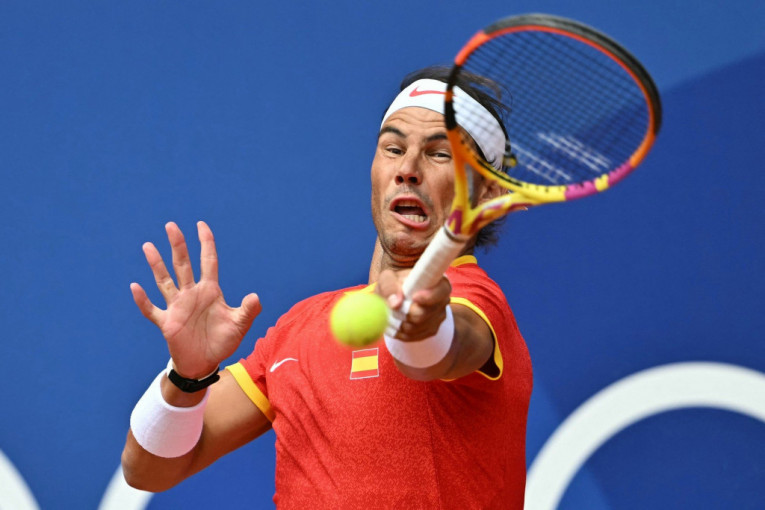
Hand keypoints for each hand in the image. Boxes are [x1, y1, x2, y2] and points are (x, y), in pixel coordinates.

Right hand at [130, 221, 260, 378]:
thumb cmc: (222, 341)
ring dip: (157, 265)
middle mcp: (191, 294)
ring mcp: (177, 307)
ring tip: (148, 246)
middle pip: (183, 265)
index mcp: (210, 291)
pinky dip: (143, 300)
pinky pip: (152, 310)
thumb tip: (255, 296)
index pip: (208, 261)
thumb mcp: (240, 325)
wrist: (205, 363)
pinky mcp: (167, 322)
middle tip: (171, 225)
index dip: (206, 243)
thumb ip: (248, 310)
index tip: (201, 225)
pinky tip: (135, 287)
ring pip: (164, 281)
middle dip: (178, 245)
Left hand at [376, 269, 450, 341]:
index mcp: (437, 282)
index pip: (442, 290)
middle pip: (423, 314)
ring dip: (400, 323)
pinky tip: (395, 323)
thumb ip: (390, 287)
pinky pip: (414, 337)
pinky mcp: (431, 330)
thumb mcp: (388, 278)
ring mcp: (438, 317)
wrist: (398, 292)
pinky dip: (400, 332)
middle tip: (393, 308)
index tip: (414, 297)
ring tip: (392, 313)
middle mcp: (442, 300)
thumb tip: (396, 304)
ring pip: (416, 327)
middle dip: (405, 313)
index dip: (429, 297)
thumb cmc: (395, 282)